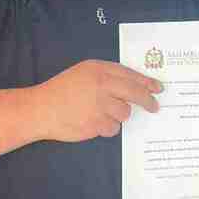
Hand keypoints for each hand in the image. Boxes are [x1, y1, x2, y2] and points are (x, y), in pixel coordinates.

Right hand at [36, 60, 161, 141]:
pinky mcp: (97, 124)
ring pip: (125, 113)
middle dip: (148, 101)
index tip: (158, 88)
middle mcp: (102, 85)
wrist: (40, 109)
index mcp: (99, 70)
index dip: (147, 82)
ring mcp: (100, 106)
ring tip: (100, 113)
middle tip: (154, 107)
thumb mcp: (83, 73)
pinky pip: (113, 128)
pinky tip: (92, 122)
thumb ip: (106, 76)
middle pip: (135, 93)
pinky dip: (106, 127)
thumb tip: (133, 86)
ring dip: (118, 115)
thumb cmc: (61, 91)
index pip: (130, 75)